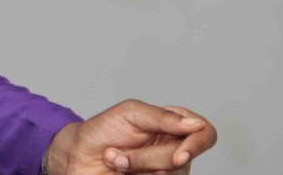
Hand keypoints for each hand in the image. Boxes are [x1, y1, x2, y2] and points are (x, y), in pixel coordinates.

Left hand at [44, 101, 216, 174]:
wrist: (77, 157)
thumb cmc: (102, 131)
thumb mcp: (129, 113)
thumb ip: (162, 117)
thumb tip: (195, 124)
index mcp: (172, 126)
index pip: (205, 133)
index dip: (197, 145)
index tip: (178, 155)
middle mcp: (174, 149)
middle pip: (184, 160)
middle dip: (149, 159)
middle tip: (120, 155)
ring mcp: (165, 170)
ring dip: (138, 169)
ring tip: (116, 162)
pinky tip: (122, 173)